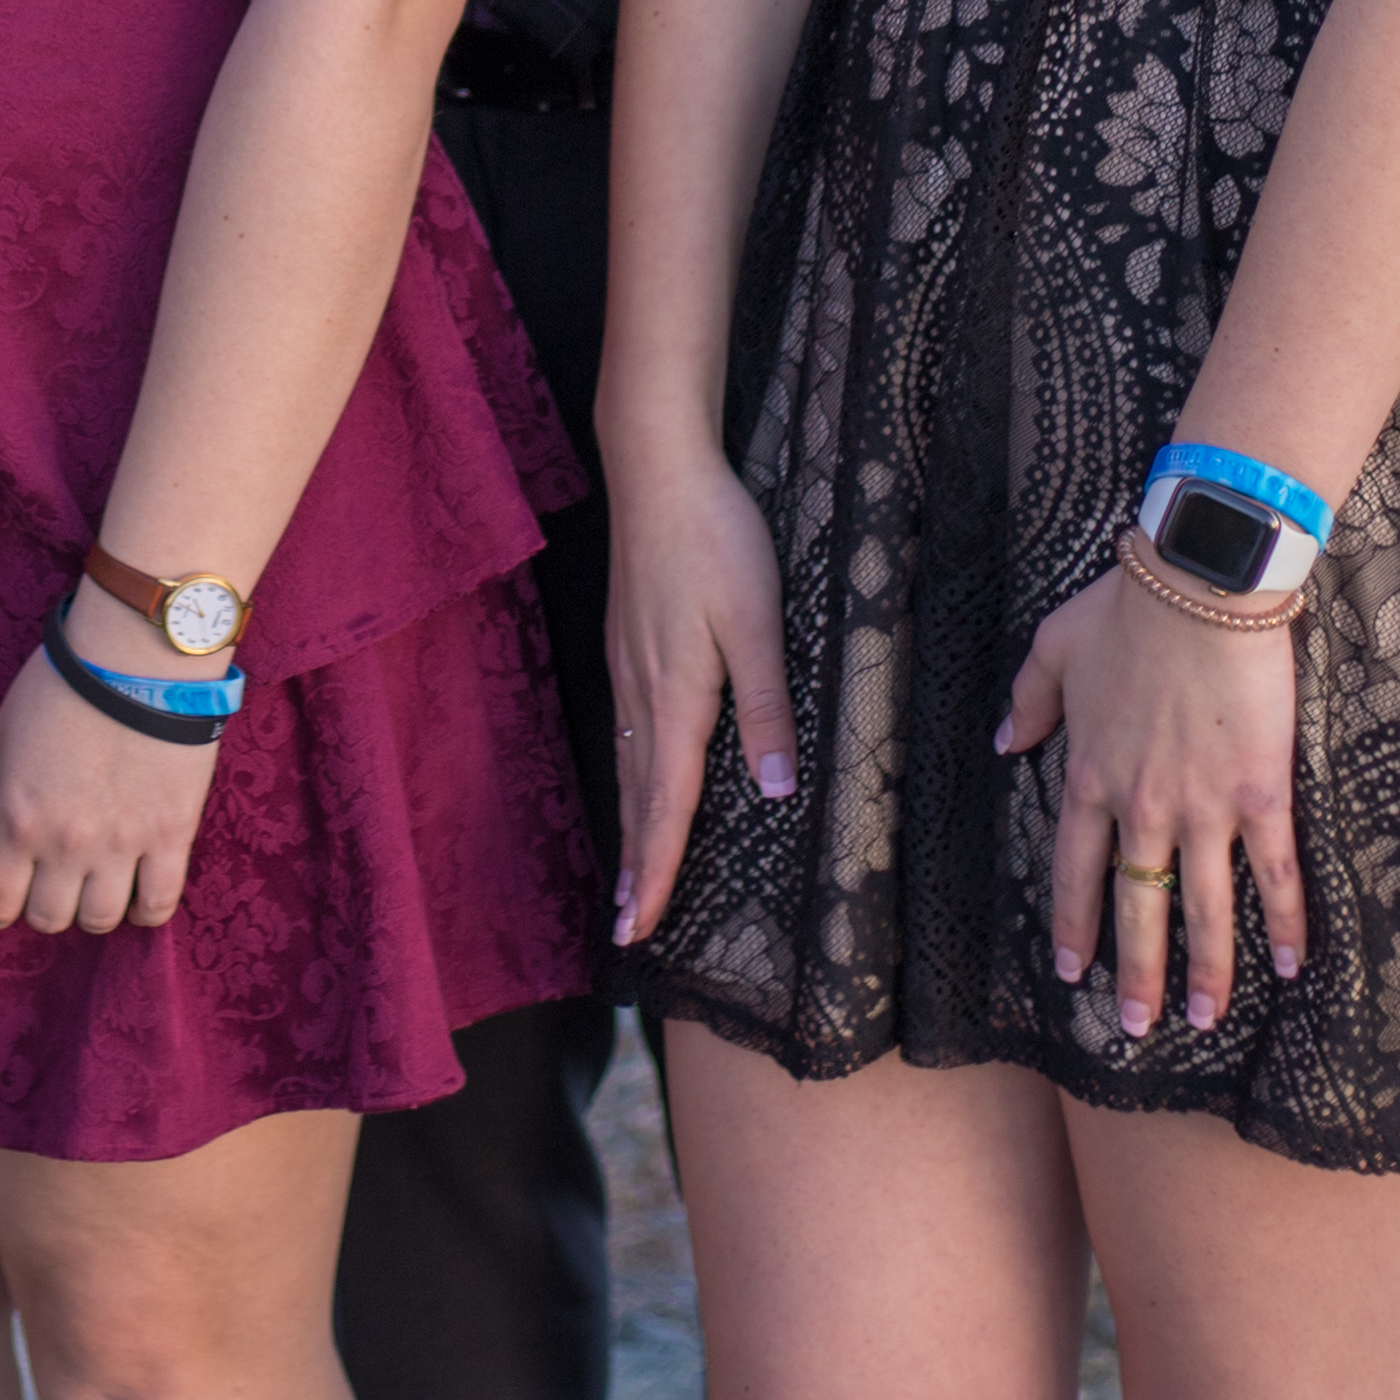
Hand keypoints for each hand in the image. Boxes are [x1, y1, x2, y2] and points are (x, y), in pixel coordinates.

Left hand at [0, 626, 225, 937]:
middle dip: (43, 906)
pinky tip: (138, 893)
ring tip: (97, 882)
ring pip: (101, 920)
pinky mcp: (171, 834)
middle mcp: (67, 843)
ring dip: (92, 909)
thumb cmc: (62, 685)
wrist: (138, 654)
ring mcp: (122, 844)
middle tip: (53, 879)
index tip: (4, 898)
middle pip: (49, 919)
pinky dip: (146, 911)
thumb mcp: (4, 736)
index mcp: (18, 819)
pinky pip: (161, 903)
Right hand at [605, 455, 798, 942]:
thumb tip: (774, 791)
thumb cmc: (715, 539)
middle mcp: (642, 691)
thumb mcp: (758, 622)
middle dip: (636, 866)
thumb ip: (766, 707)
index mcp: (677, 697)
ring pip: (629, 765)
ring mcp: (627, 666)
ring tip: (628, 875)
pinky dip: (630, 777)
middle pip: (638, 797)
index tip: (642, 929)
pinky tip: (636, 776)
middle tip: (628, 928)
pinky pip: (626, 730)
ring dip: (630, 826)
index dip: (659, 870)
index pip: (666, 805)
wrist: (657, 470)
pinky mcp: (626, 642)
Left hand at [1005, 564, 1303, 1040]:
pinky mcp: (1262, 794)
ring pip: (1204, 906)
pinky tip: (1293, 965)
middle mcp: (1143, 806)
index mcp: (1089, 776)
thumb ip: (1028, 703)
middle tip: (1135, 1028)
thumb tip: (1003, 741)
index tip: (1071, 973)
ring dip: (1207, 970)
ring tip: (1206, 1021)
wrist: (1200, 588)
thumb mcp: (1052, 649)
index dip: (1075, 924)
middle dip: (1136, 973)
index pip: (1076, 870)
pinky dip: (1286, 921)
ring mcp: (1205, 806)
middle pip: (1139, 906)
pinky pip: (1276, 871)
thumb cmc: (1127, 608)